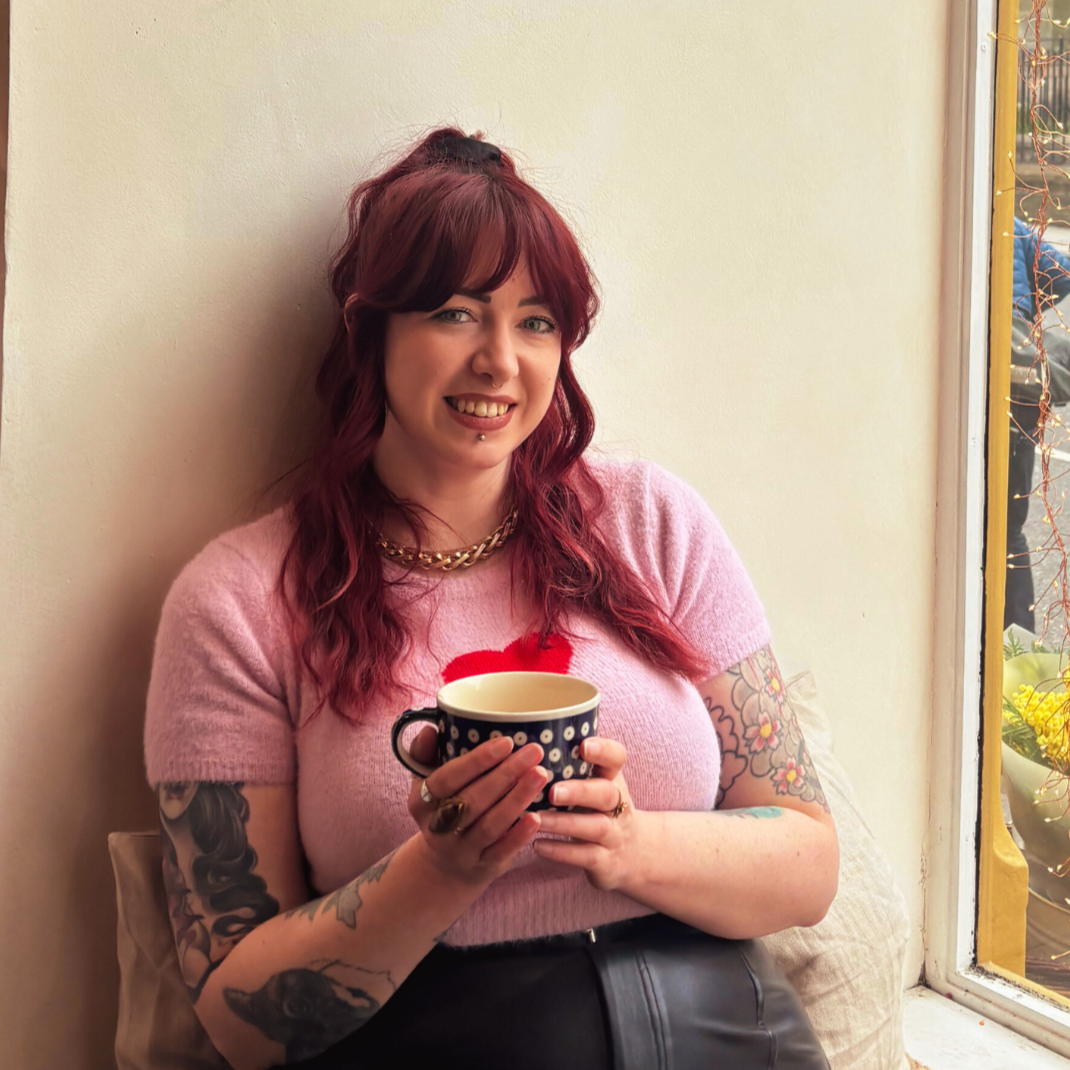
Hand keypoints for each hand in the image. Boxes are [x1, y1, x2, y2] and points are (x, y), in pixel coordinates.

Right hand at [406, 726, 549, 887]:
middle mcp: (438, 828)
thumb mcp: (426, 782)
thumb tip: (430, 730)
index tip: (506, 742)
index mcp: (422, 802)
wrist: (445, 865)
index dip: (476, 761)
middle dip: (505, 774)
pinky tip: (537, 817)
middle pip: (472, 800)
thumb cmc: (442, 808)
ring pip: (490, 825)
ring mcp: (461, 850)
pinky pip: (501, 851)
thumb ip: (425, 753)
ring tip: (541, 775)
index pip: (446, 779)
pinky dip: (519, 835)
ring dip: (517, 799)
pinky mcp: (483, 867)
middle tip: (534, 752)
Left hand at [532, 736, 637, 891]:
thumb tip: (524, 733)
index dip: (603, 751)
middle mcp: (618, 804)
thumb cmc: (600, 808)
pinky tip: (537, 845)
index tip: (582, 746)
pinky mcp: (606, 862)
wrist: (635, 853)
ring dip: (564, 822)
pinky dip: (561, 851)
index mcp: (613, 778)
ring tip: (535, 817)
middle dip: (580, 791)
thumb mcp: (596, 783)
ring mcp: (615, 834)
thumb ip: (571, 764)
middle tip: (552, 790)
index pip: (617, 758)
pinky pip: (585, 856)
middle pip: (607, 794)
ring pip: (594, 826)